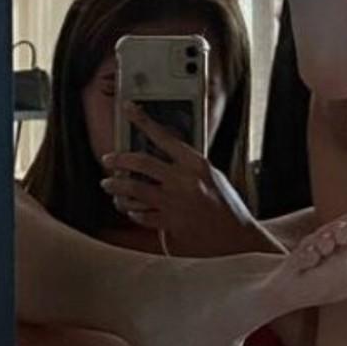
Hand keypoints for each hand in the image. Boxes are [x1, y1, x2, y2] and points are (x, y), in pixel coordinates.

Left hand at [101, 105, 270, 257]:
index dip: (142, 120)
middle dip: (119, 160)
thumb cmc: (227, 206)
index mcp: (196, 164)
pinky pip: (141, 215)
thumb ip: (188, 166)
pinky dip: (132, 211)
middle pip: (141, 163)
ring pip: (134, 190)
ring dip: (116, 187)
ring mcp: (175, 203)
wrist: (237, 237)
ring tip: (109, 185)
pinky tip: (131, 209)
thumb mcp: (212, 177)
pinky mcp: (169, 224)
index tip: (128, 108)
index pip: (164, 136)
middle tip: (108, 160)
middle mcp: (184, 180)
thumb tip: (163, 156)